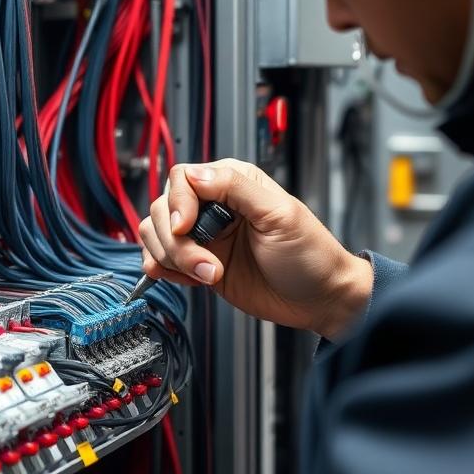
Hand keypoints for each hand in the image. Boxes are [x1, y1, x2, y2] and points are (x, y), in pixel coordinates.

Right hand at [138, 159, 372, 339]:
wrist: (318, 300)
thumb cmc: (310, 255)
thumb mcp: (280, 214)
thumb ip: (236, 188)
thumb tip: (195, 173)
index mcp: (232, 183)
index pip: (182, 179)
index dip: (178, 204)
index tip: (186, 228)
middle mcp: (212, 206)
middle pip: (162, 209)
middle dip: (176, 241)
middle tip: (206, 263)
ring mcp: (202, 237)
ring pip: (155, 235)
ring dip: (173, 259)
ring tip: (208, 274)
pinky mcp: (196, 264)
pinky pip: (159, 260)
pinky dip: (165, 271)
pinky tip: (192, 279)